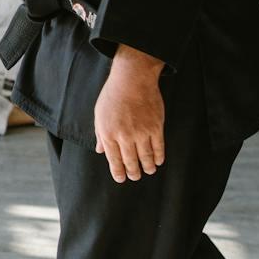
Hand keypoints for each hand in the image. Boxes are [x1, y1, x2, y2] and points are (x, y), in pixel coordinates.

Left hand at [93, 46, 166, 183]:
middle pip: (130, 161)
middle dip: (133, 172)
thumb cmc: (113, 95)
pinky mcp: (156, 127)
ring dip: (147, 167)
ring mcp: (141, 132)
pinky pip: (159, 147)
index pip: (114, 160)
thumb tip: (101, 151)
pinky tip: (158, 160)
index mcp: (108, 133)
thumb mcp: (99, 114)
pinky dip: (159, 156)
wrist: (132, 79)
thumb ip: (100, 134)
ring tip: (149, 171)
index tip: (121, 178)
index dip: (118, 172)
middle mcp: (124, 136)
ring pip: (145, 157)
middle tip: (135, 177)